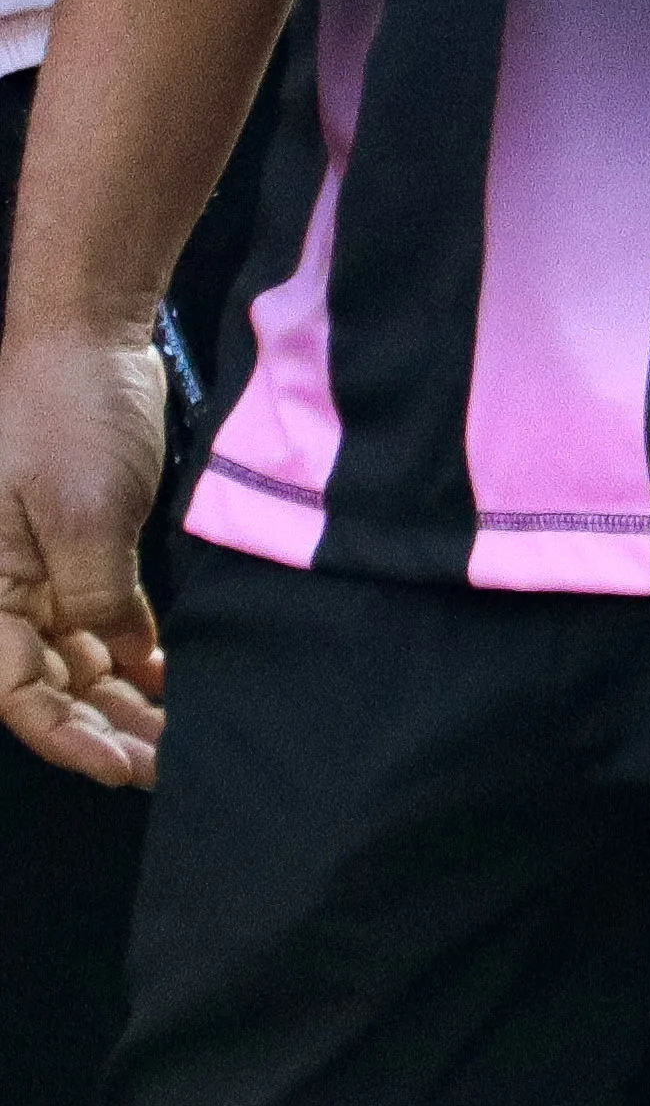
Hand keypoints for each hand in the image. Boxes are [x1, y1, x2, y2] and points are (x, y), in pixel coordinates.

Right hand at [0, 321, 169, 786]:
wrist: (87, 338)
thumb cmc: (67, 415)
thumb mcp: (87, 513)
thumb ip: (96, 596)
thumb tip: (123, 660)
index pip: (14, 690)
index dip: (63, 736)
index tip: (119, 766)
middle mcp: (4, 591)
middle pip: (46, 683)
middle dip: (101, 728)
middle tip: (162, 763)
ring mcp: (43, 571)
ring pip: (78, 658)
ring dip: (123, 699)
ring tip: (175, 735)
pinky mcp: (83, 548)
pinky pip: (103, 619)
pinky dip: (135, 652)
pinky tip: (170, 680)